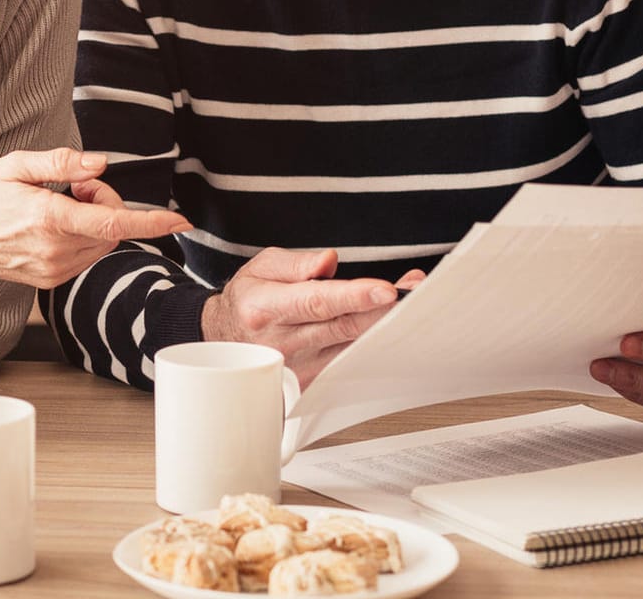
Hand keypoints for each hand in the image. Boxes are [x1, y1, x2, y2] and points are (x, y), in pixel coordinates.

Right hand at [0, 149, 190, 288]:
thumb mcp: (14, 165)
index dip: (152, 223)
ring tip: (59, 204)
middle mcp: (55, 250)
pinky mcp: (51, 280)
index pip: (113, 224)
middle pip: (113, 229)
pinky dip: (84, 237)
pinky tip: (54, 224)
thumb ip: (60, 163)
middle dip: (105, 202)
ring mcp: (54, 270)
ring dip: (96, 221)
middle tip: (73, 186)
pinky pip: (87, 256)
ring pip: (104, 244)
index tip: (181, 221)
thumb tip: (100, 164)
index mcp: (49, 219)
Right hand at [200, 248, 421, 387]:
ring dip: (386, 325)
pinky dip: (375, 343)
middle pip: (343, 326)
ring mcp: (299, 366)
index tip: (385, 289)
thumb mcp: (262, 267)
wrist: (227, 341)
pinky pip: (352, 362)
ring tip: (412, 300)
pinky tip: (393, 326)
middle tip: (415, 292)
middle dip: (383, 308)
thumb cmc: (249, 301)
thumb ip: (297, 263)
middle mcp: (283, 341)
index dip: (354, 296)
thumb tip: (328, 261)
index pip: (316, 302)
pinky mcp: (313, 381)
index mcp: (266, 308)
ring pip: (353, 346)